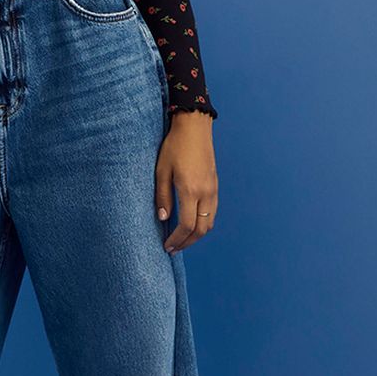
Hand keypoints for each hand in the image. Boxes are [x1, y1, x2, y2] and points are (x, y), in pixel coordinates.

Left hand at [155, 112, 216, 252]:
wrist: (195, 127)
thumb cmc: (174, 146)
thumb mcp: (161, 171)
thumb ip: (162, 196)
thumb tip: (163, 218)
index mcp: (190, 190)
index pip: (186, 225)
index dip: (177, 240)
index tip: (167, 246)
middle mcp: (206, 193)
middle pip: (201, 229)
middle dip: (187, 242)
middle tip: (173, 248)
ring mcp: (213, 190)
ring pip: (209, 223)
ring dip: (196, 235)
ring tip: (181, 239)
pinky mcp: (215, 185)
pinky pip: (212, 212)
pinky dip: (203, 223)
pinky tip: (191, 224)